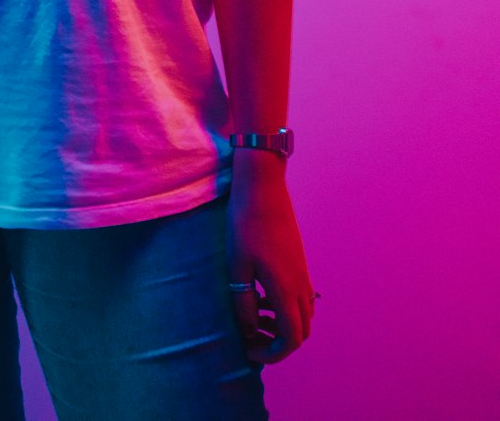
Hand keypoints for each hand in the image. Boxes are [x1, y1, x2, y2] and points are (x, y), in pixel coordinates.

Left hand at [225, 162, 314, 364]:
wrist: (262, 187)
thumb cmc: (245, 224)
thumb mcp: (237, 267)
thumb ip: (243, 303)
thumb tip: (248, 331)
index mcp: (285, 289)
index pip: (290, 339)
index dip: (272, 354)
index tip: (249, 351)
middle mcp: (300, 284)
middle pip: (301, 331)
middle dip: (278, 343)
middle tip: (251, 338)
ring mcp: (303, 271)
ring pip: (303, 314)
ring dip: (283, 324)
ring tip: (254, 316)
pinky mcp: (299, 261)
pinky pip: (301, 296)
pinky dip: (285, 306)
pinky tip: (261, 294)